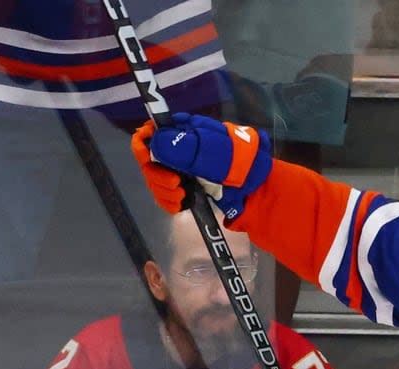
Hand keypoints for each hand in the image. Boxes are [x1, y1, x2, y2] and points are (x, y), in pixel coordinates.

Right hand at [130, 113, 271, 218]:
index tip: (149, 159)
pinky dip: (170, 203)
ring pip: (155, 181)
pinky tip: (182, 205)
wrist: (255, 190)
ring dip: (164, 192)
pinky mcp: (185, 189)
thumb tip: (154, 140)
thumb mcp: (211, 151)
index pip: (148, 134)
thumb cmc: (237, 164)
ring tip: (183, 196)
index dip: (143, 146)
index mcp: (182, 133)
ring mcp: (180, 170)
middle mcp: (177, 150)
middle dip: (158, 176)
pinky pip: (165, 196)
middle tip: (177, 185)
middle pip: (148, 162)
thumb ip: (182, 147)